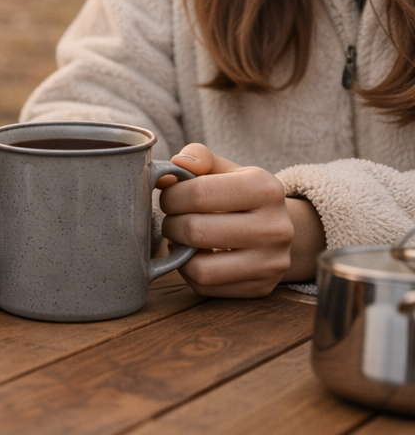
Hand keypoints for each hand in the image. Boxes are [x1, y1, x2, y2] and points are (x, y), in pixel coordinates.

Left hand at [159, 143, 325, 296]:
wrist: (277, 228)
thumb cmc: (241, 193)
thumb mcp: (226, 168)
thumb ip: (199, 157)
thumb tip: (176, 163)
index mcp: (265, 189)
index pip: (199, 193)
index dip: (172, 196)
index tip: (168, 196)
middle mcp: (275, 228)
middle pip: (196, 231)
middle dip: (171, 223)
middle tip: (171, 217)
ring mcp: (271, 263)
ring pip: (200, 267)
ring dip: (178, 251)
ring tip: (178, 237)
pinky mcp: (261, 288)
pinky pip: (207, 287)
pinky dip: (188, 270)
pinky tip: (192, 254)